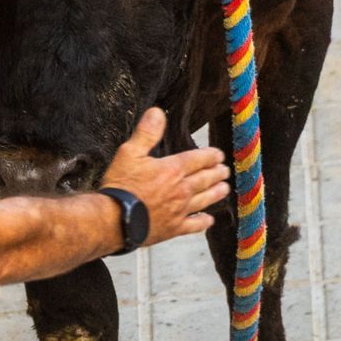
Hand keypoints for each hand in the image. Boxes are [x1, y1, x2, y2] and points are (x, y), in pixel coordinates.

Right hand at [100, 107, 228, 245]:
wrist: (115, 220)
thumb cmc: (121, 186)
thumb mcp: (129, 153)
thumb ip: (146, 133)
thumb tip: (157, 112)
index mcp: (172, 170)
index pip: (198, 159)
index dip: (211, 156)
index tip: (219, 155)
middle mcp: (181, 190)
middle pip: (205, 179)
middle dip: (217, 173)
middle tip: (225, 170)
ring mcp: (180, 210)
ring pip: (205, 200)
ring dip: (216, 193)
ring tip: (225, 188)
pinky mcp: (174, 228)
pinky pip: (194, 225)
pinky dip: (203, 222)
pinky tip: (209, 220)